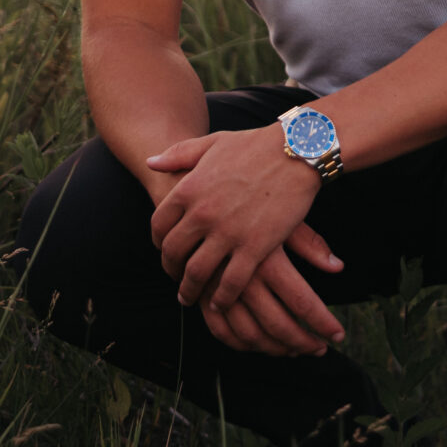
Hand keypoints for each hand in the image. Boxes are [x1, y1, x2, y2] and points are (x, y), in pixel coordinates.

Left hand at [147, 127, 345, 355]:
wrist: (296, 152)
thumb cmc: (254, 146)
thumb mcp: (211, 143)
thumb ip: (178, 154)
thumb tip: (150, 162)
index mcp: (188, 189)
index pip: (158, 226)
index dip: (159, 243)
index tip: (166, 251)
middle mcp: (202, 214)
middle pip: (174, 253)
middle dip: (171, 271)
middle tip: (176, 279)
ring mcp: (227, 233)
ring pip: (197, 274)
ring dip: (190, 291)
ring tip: (191, 297)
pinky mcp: (254, 247)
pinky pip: (230, 283)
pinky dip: (222, 298)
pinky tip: (220, 303)